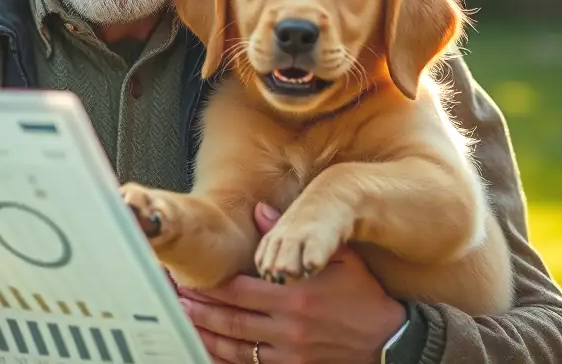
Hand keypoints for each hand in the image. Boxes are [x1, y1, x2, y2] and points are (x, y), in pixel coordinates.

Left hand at [178, 202, 405, 363]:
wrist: (389, 341)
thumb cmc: (363, 296)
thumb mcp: (340, 257)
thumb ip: (298, 234)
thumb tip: (260, 211)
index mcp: (296, 295)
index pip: (238, 289)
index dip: (208, 285)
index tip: (186, 277)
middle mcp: (288, 326)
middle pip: (229, 318)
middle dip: (197, 307)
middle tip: (173, 297)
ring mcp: (289, 352)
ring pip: (234, 345)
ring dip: (204, 332)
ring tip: (182, 319)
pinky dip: (225, 356)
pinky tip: (208, 347)